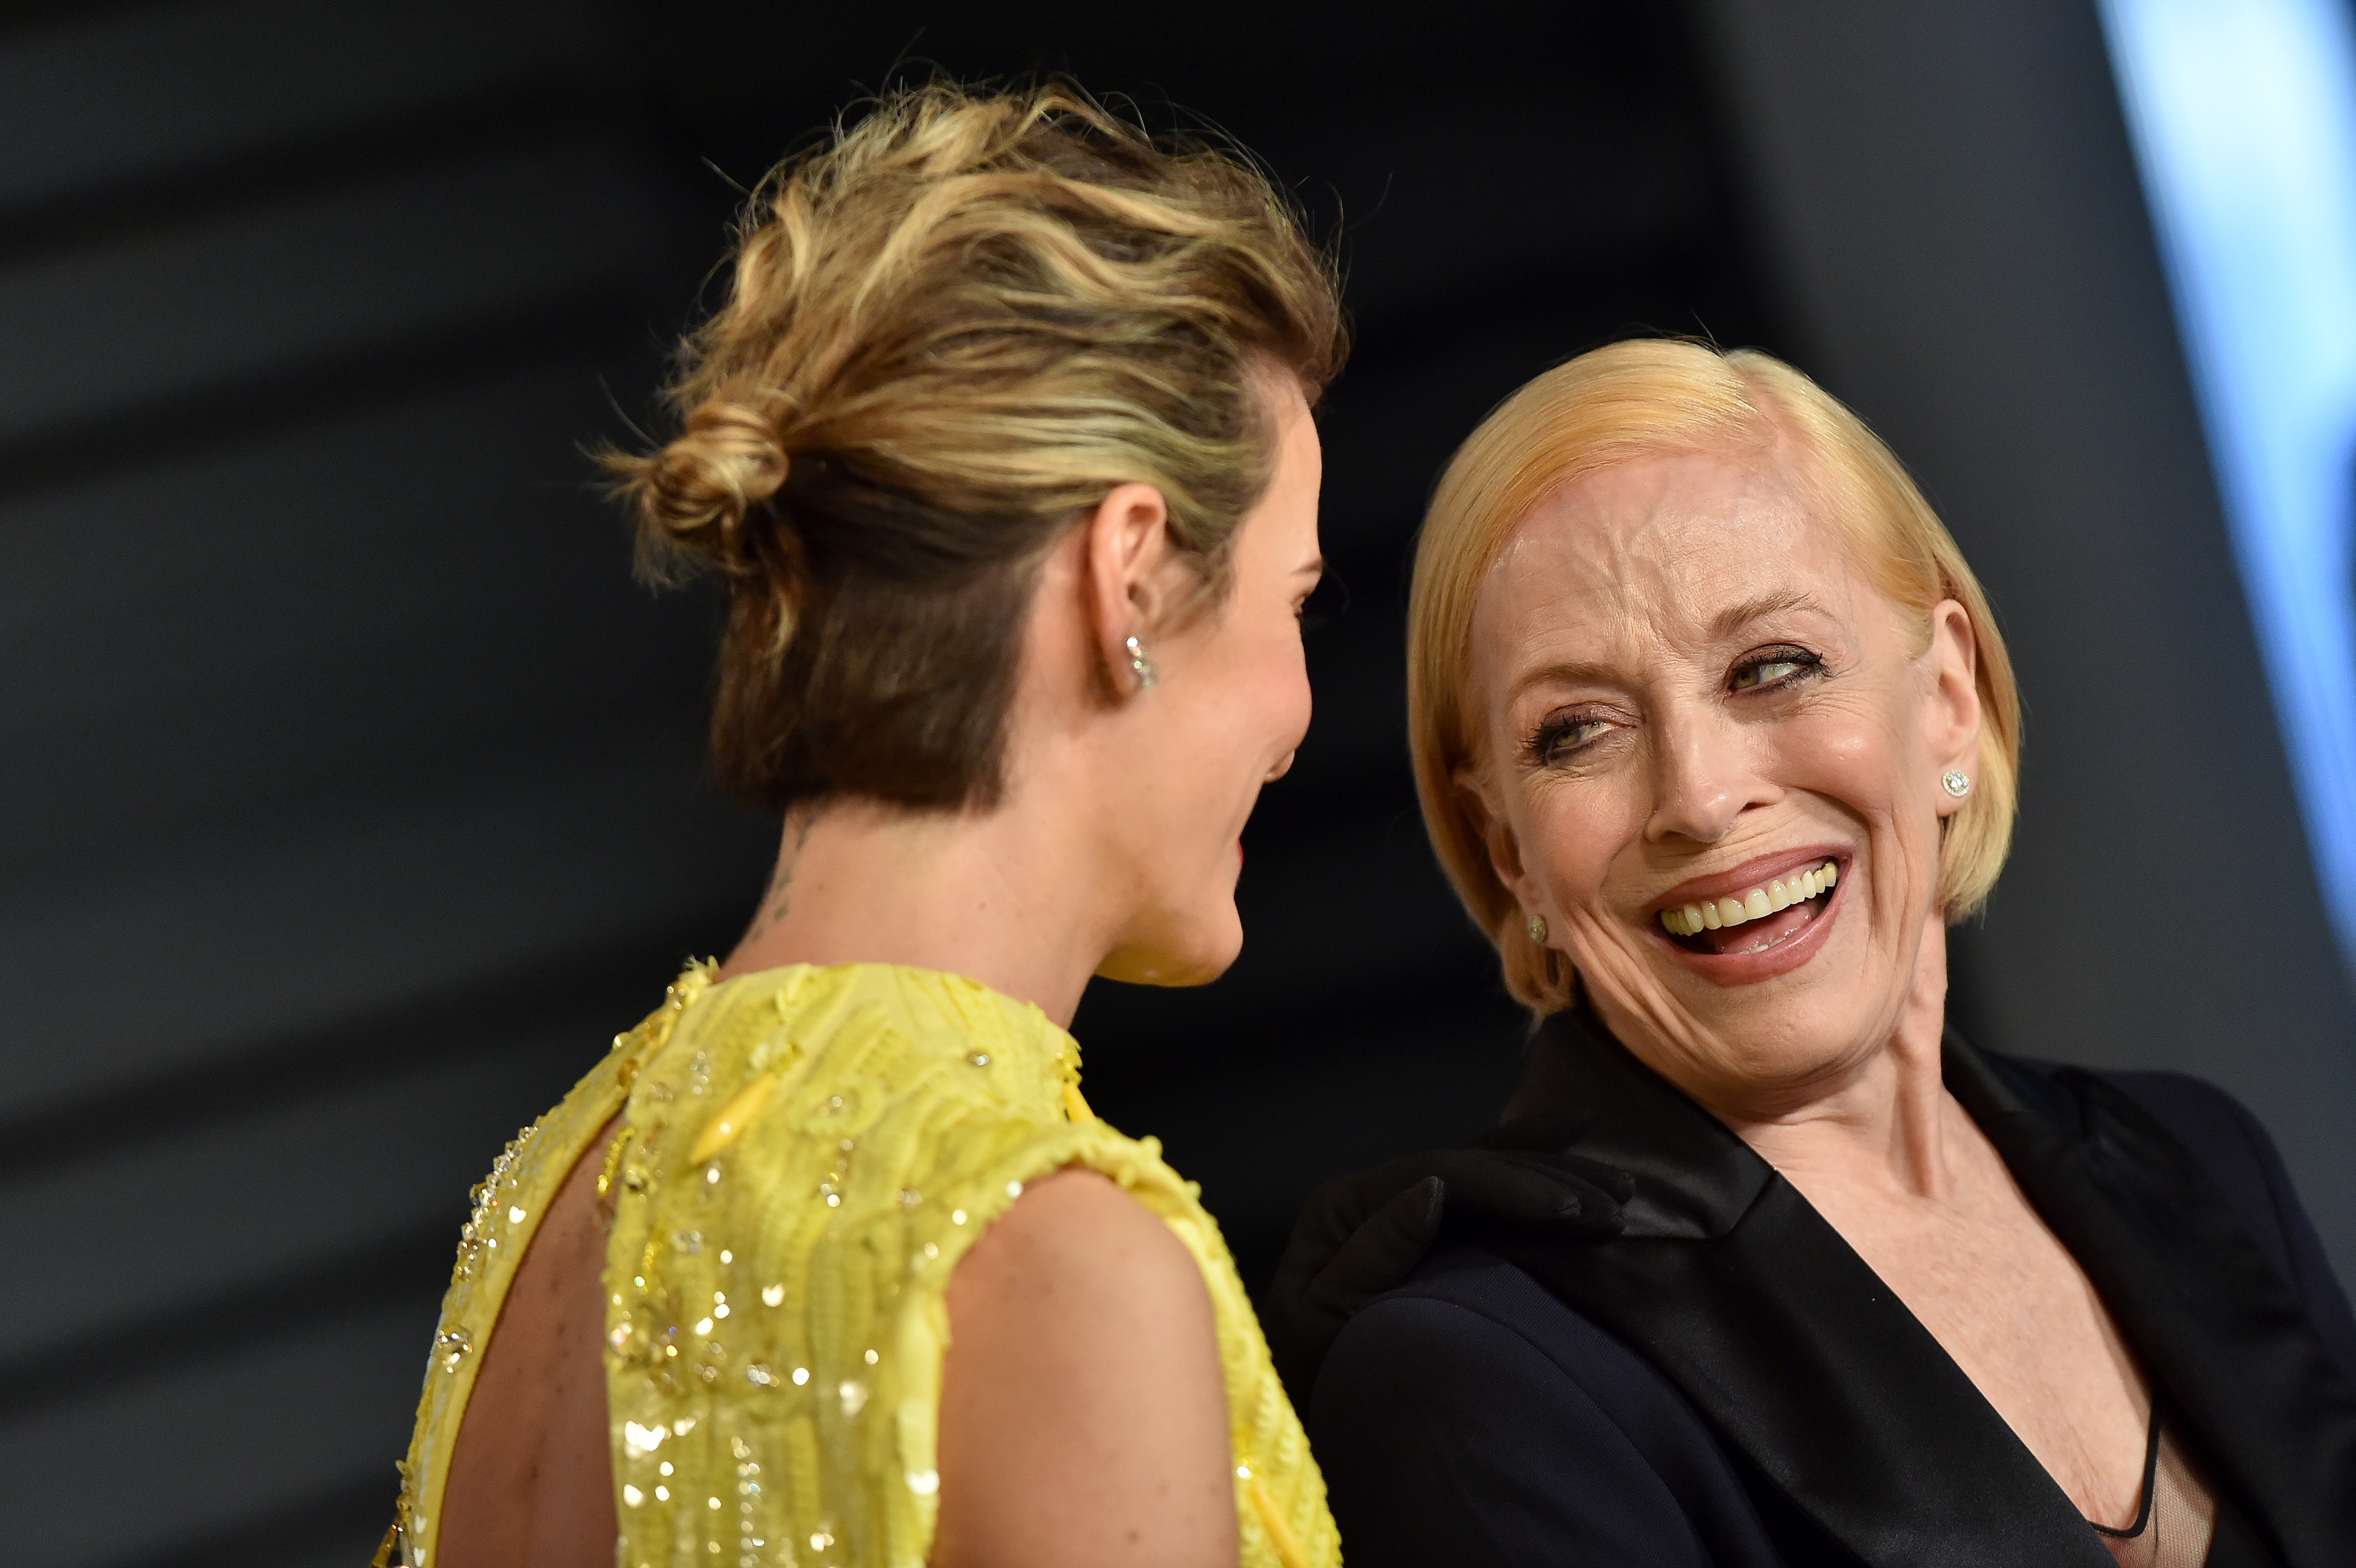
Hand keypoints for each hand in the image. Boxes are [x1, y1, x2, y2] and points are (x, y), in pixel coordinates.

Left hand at [1265, 1131, 1630, 1403]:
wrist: (1291, 1412)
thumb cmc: (1304, 1377)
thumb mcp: (1325, 1323)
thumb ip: (1374, 1255)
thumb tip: (1434, 1188)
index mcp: (1344, 1206)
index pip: (1443, 1176)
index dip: (1517, 1186)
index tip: (1582, 1212)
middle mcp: (1368, 1196)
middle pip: (1472, 1167)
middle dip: (1550, 1178)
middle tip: (1623, 1197)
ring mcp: (1391, 1211)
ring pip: (1484, 1175)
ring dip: (1553, 1172)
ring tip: (1622, 1182)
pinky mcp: (1413, 1234)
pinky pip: (1481, 1198)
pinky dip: (1528, 1179)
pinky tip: (1568, 1159)